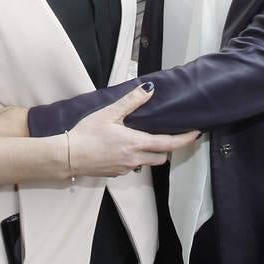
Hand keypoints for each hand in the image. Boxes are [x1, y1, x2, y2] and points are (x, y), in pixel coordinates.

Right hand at [68, 84, 198, 177]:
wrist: (68, 156)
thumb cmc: (87, 133)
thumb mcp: (109, 113)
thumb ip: (131, 102)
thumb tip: (149, 89)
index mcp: (136, 143)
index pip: (168, 144)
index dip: (185, 140)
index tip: (196, 134)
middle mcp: (134, 159)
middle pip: (161, 157)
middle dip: (168, 148)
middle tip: (168, 135)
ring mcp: (125, 169)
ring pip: (147, 163)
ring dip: (150, 153)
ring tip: (143, 139)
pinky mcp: (116, 173)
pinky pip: (133, 166)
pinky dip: (135, 157)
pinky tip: (123, 147)